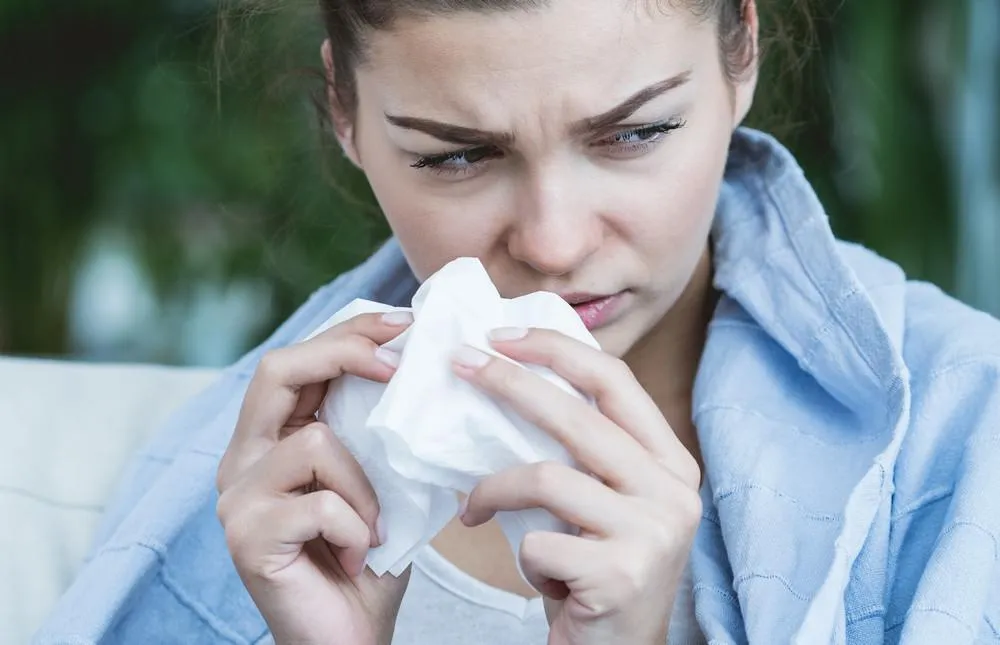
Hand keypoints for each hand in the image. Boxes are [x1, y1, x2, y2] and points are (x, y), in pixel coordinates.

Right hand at [216, 312, 414, 644]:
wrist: (350, 637)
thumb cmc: (368, 556)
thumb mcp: (380, 478)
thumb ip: (376, 429)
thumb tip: (423, 363)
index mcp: (271, 439)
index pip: (298, 360)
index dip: (348, 331)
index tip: (404, 324)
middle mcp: (242, 460)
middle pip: (277, 369)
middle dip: (346, 353)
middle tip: (399, 365)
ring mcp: (237, 498)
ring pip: (314, 441)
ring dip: (364, 484)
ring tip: (375, 527)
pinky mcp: (246, 537)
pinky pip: (320, 504)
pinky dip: (356, 526)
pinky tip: (358, 555)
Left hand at [451, 327, 702, 644]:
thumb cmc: (600, 569)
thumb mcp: (605, 501)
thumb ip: (583, 450)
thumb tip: (507, 381)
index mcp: (671, 461)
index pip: (614, 380)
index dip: (555, 349)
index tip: (501, 336)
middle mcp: (673, 490)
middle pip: (576, 416)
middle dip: (507, 382)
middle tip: (458, 365)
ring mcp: (653, 532)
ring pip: (546, 476)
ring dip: (493, 489)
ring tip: (474, 506)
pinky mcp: (621, 573)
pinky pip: (539, 542)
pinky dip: (522, 556)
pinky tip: (537, 574)